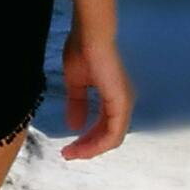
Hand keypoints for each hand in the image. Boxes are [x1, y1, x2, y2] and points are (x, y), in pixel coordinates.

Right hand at [58, 31, 133, 159]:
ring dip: (91, 149)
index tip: (67, 147)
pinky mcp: (120, 104)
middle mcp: (121, 102)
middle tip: (67, 154)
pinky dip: (98, 144)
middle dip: (87, 147)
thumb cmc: (83, 50)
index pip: (104, 126)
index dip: (86, 139)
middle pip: (107, 135)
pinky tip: (83, 147)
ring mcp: (123, 103)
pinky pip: (113, 134)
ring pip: (111, 138)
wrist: (91, 35)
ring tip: (72, 154)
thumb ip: (77, 104)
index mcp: (113, 96)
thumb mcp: (75, 83)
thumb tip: (74, 125)